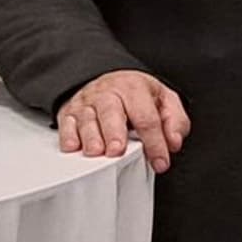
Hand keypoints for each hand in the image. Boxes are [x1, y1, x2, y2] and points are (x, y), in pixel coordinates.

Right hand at [58, 68, 187, 169]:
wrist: (108, 80)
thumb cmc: (136, 95)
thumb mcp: (164, 100)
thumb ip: (175, 121)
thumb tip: (173, 142)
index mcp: (134, 88)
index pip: (147, 117)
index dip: (155, 142)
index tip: (160, 162)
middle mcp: (108, 93)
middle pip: (110, 112)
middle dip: (113, 133)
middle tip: (117, 151)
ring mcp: (87, 103)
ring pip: (86, 119)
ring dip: (91, 138)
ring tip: (97, 152)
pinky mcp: (69, 113)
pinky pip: (66, 125)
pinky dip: (69, 137)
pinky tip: (75, 147)